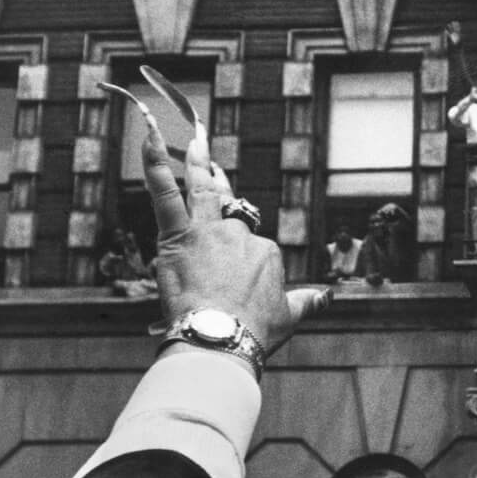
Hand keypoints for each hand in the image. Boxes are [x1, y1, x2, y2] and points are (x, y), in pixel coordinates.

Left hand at [139, 112, 326, 352]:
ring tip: (193, 142)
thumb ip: (307, 301)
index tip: (239, 278)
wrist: (223, 336)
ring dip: (197, 164)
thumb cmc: (255, 331)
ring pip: (202, 191)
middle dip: (223, 189)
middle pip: (230, 208)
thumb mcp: (289, 316)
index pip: (252, 246)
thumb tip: (327, 297)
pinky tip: (149, 140)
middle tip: (215, 170)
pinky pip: (164, 196)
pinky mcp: (177, 236)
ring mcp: (207, 232)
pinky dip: (155, 167)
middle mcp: (238, 235)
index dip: (244, 260)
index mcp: (265, 252)